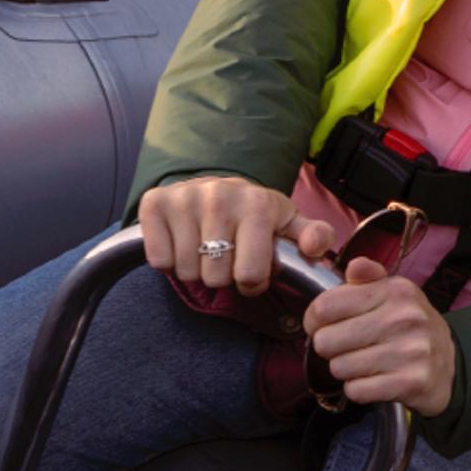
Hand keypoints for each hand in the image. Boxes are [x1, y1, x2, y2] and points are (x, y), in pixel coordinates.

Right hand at [137, 174, 336, 294]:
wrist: (212, 187)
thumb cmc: (254, 214)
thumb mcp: (288, 223)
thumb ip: (314, 236)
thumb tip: (317, 246)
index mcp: (257, 205)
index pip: (249, 275)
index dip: (251, 283)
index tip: (251, 271)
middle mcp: (219, 197)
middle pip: (215, 278)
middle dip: (222, 277)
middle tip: (225, 257)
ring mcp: (184, 198)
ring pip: (186, 272)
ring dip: (195, 269)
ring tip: (204, 248)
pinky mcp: (153, 203)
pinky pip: (159, 260)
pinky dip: (168, 261)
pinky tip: (181, 241)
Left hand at [304, 255, 454, 415]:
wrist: (449, 365)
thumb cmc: (409, 327)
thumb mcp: (394, 295)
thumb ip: (368, 279)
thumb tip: (354, 266)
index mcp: (396, 291)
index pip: (325, 306)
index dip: (314, 320)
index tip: (323, 325)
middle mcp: (404, 318)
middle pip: (326, 341)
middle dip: (330, 348)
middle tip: (348, 347)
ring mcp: (410, 352)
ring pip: (339, 368)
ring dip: (345, 370)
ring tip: (364, 363)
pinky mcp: (411, 383)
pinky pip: (356, 391)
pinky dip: (359, 389)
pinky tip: (374, 380)